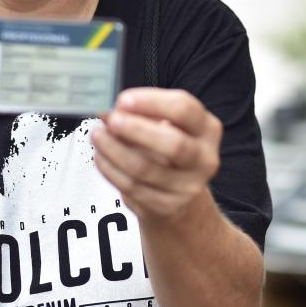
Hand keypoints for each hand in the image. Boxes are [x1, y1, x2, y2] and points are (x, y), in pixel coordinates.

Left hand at [91, 88, 221, 222]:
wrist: (179, 196)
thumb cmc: (168, 150)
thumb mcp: (164, 125)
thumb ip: (142, 114)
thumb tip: (111, 109)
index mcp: (207, 129)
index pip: (184, 109)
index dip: (152, 102)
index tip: (124, 100)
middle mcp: (204, 158)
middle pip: (174, 144)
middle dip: (137, 130)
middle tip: (112, 120)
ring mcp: (188, 186)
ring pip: (145, 169)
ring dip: (115, 150)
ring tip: (98, 136)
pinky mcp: (167, 207)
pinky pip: (132, 187)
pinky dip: (111, 170)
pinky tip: (101, 156)